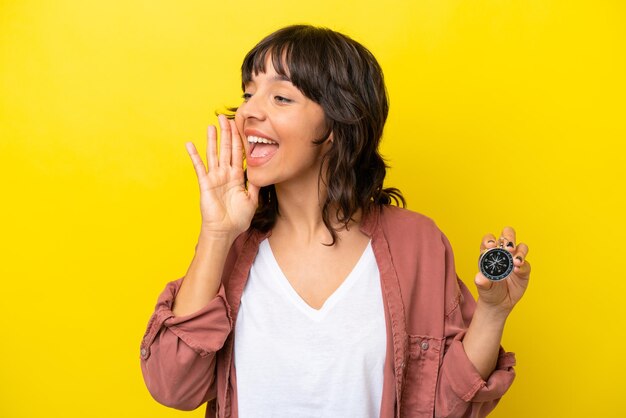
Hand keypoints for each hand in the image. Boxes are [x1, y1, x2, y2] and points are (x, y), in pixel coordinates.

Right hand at [185, 115, 259, 238]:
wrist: (225, 232)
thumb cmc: (238, 219)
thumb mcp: (252, 200)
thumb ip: (256, 185)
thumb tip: (262, 172)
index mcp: (237, 177)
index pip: (239, 153)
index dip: (239, 139)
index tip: (240, 126)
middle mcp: (225, 174)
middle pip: (226, 149)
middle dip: (227, 133)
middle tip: (225, 117)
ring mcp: (215, 178)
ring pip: (214, 154)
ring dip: (213, 140)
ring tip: (211, 125)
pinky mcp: (206, 184)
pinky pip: (199, 167)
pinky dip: (194, 156)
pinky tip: (190, 144)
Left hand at [475, 226, 530, 314]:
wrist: (499, 303)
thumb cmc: (488, 290)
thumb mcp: (483, 287)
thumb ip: (482, 282)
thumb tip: (480, 278)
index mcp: (489, 253)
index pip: (489, 239)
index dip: (490, 239)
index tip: (491, 246)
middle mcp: (503, 253)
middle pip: (507, 235)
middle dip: (509, 237)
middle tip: (508, 248)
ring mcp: (515, 260)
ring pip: (521, 246)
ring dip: (520, 251)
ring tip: (516, 261)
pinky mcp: (524, 269)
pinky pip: (527, 264)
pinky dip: (523, 265)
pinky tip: (518, 270)